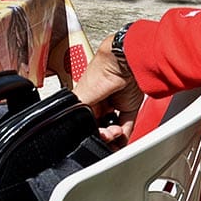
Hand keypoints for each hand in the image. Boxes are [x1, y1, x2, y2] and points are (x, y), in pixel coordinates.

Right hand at [74, 32, 146, 147]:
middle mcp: (99, 102)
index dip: (89, 132)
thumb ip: (75, 113)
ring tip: (114, 135)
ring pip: (113, 127)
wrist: (124, 62)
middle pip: (99, 126)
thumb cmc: (101, 70)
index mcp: (85, 98)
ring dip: (114, 137)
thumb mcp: (81, 96)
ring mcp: (115, 103)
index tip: (93, 137)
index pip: (85, 121)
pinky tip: (122, 138)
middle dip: (103, 136)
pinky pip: (127, 124)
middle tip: (106, 137)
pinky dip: (125, 134)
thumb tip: (70, 128)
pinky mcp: (130, 105)